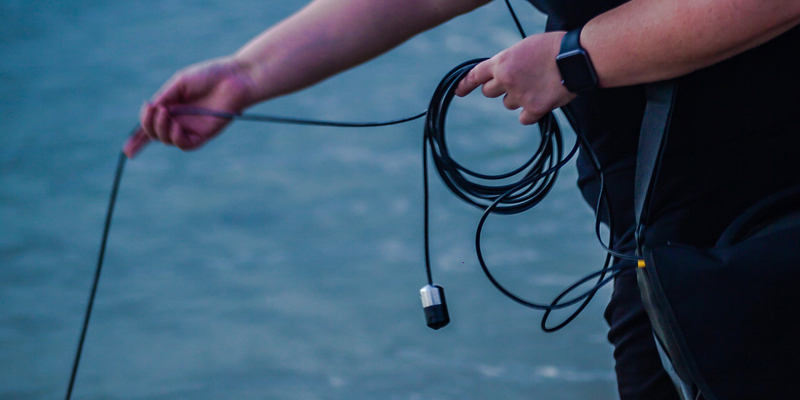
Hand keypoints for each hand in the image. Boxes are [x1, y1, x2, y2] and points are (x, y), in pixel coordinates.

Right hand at [124, 57, 256, 157]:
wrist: (234, 78)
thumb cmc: (209, 76)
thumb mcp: (180, 83)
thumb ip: (164, 97)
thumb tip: (150, 110)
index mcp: (171, 107)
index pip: (151, 126)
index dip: (137, 139)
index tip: (126, 151)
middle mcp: (179, 120)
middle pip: (154, 134)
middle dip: (146, 125)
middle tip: (152, 110)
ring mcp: (191, 129)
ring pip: (167, 140)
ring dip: (160, 128)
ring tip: (164, 113)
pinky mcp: (204, 135)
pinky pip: (184, 144)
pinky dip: (175, 136)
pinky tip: (175, 124)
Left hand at [454, 31, 575, 124]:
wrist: (575, 58)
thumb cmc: (553, 48)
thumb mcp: (525, 47)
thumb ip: (509, 61)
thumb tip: (503, 73)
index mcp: (502, 62)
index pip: (475, 74)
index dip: (465, 84)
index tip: (458, 92)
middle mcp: (506, 80)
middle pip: (489, 93)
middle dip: (499, 89)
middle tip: (516, 82)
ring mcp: (519, 96)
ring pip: (508, 104)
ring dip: (518, 99)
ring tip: (538, 85)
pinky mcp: (534, 109)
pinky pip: (524, 119)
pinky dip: (531, 113)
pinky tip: (543, 101)